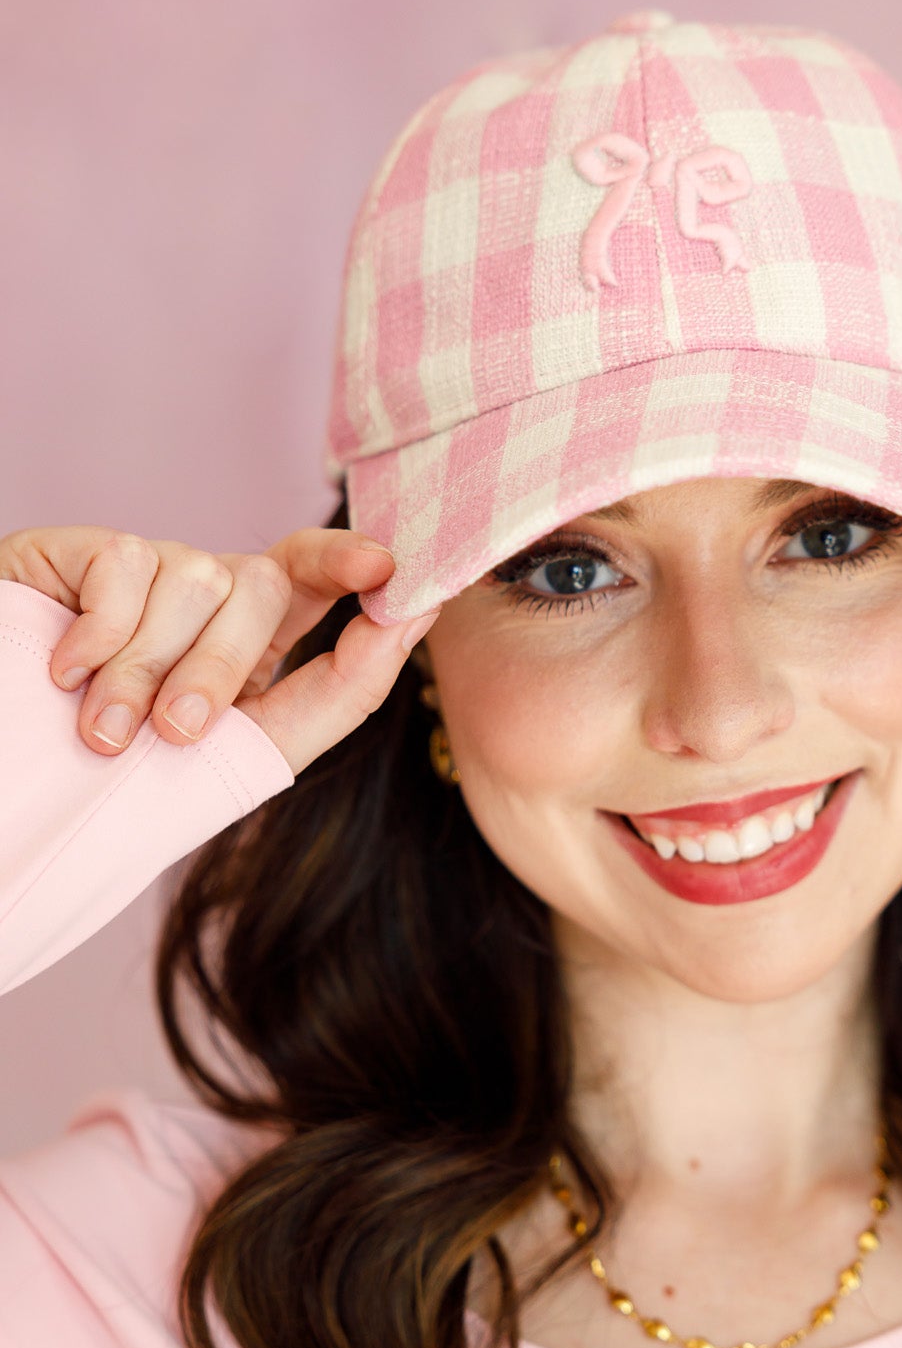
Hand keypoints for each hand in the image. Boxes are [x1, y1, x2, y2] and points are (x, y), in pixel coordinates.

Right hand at [0, 525, 434, 775]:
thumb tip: (416, 613)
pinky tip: (63, 675)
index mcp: (253, 637)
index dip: (349, 560)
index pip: (315, 573)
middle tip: (175, 734)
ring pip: (194, 577)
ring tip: (102, 733)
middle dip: (222, 667)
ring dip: (146, 671)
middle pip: (261, 585)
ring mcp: (144, 570)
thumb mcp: (253, 749)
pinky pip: (125, 565)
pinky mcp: (78, 552)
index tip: (386, 570)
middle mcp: (205, 594)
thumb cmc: (130, 785)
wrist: (20, 795)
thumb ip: (343, 689)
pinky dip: (100, 634)